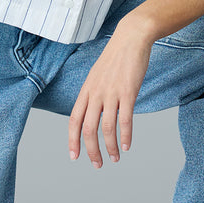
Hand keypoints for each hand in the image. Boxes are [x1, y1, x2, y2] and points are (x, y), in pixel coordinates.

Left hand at [68, 25, 152, 166]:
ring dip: (110, 147)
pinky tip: (127, 146)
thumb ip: (94, 94)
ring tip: (115, 158)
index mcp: (86, 90)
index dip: (72, 140)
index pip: (74, 120)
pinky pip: (125, 119)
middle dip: (91, 150)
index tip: (75, 156)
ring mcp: (111, 93)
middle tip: (98, 165)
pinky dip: (125, 136)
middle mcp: (95, 93)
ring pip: (106, 128)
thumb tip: (95, 114)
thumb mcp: (97, 75)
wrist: (131, 38)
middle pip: (88, 129)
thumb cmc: (116, 57)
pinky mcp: (128, 92)